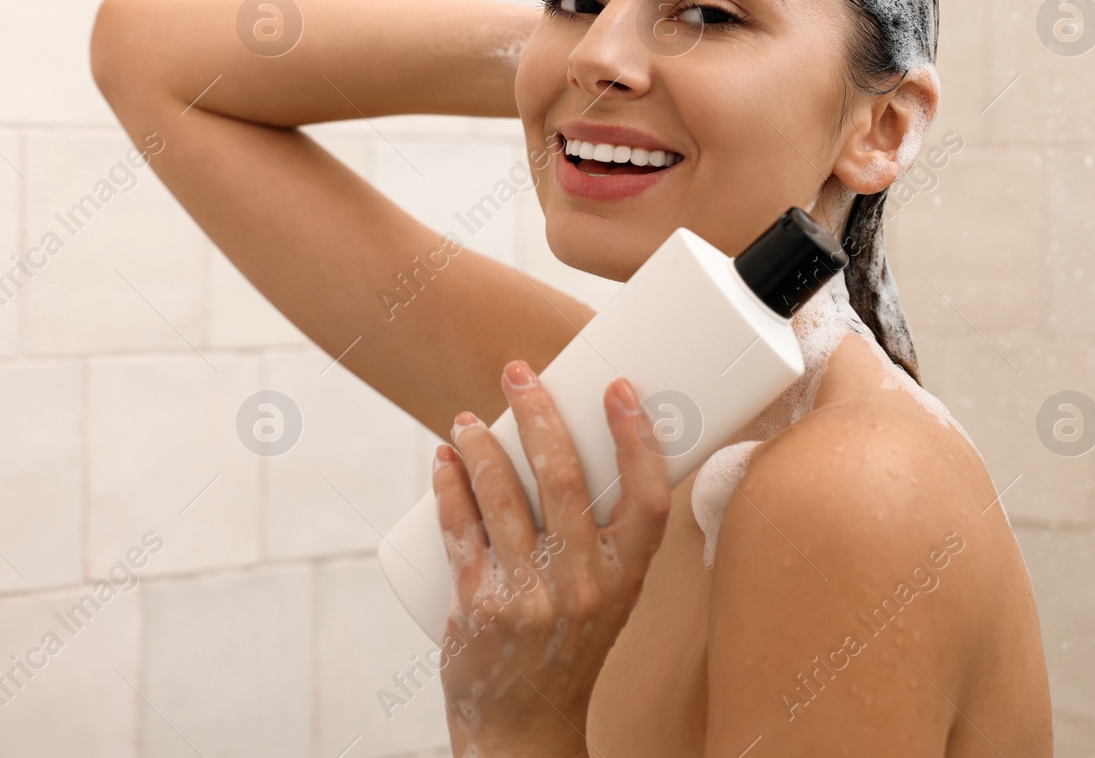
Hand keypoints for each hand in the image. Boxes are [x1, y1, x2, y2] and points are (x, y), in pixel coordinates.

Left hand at [432, 359, 671, 757]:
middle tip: (519, 373)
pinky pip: (461, 530)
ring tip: (467, 420)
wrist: (525, 728)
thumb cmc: (568, 646)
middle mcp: (585, 587)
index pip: (649, 497)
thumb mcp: (607, 596)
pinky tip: (444, 460)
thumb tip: (574, 443)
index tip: (618, 388)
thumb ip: (601, 534)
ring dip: (482, 445)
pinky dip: (450, 485)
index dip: (637, 437)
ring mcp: (530, 598)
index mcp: (628, 579)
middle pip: (565, 480)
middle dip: (538, 413)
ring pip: (504, 497)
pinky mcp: (480, 608)